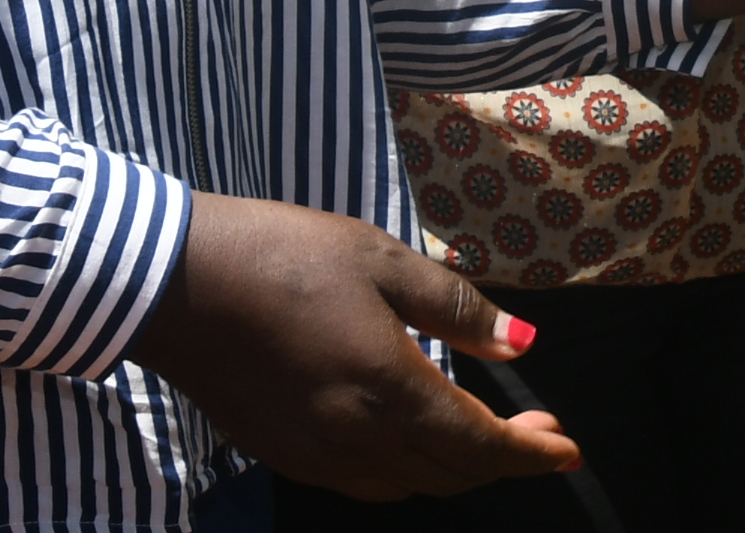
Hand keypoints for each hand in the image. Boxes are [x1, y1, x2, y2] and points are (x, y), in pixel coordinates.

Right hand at [129, 198, 576, 497]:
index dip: (532, 454)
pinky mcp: (282, 455)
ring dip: (453, 469)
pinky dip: (404, 470)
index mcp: (389, 391)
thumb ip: (457, 309)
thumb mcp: (383, 262)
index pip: (480, 446)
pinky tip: (411, 432)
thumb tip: (524, 343)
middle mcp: (355, 440)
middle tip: (536, 428)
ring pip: (407, 489)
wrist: (176, 283)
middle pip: (449, 476)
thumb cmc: (286, 256)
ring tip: (482, 430)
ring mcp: (314, 456)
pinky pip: (363, 484)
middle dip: (503, 460)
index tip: (568, 448)